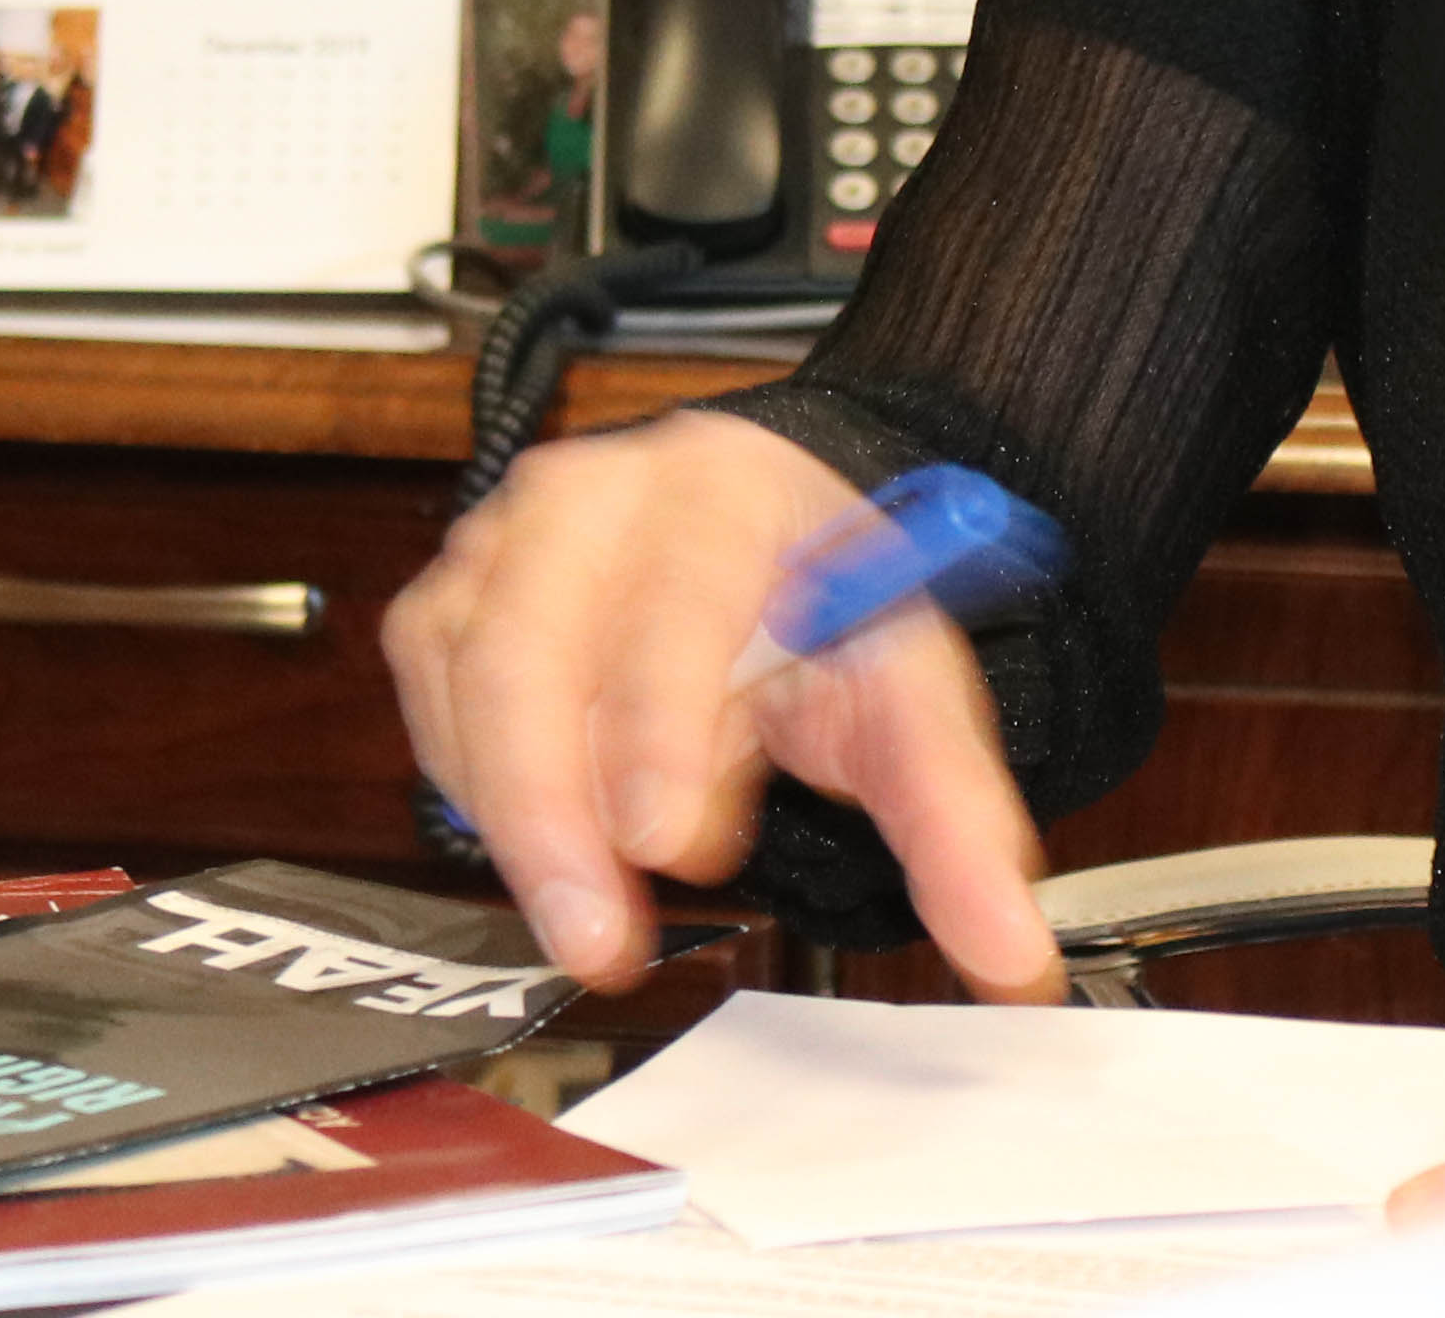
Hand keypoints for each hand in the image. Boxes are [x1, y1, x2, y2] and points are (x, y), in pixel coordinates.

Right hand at [380, 410, 1060, 999]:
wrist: (767, 534)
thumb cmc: (827, 607)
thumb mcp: (909, 696)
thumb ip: (957, 821)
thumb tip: (1013, 956)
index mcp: (726, 488)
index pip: (679, 593)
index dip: (662, 718)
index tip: (669, 840)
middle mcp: (595, 498)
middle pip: (530, 646)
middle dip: (554, 805)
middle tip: (600, 933)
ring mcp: (506, 543)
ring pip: (465, 682)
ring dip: (516, 817)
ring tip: (586, 918)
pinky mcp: (450, 603)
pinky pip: (431, 706)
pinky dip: (475, 790)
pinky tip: (543, 846)